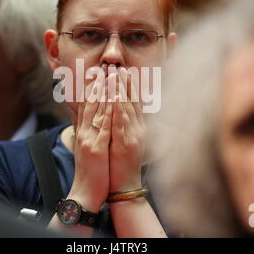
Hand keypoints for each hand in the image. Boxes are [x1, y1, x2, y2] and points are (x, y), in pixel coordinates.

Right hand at [67, 74, 112, 211]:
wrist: (85, 193)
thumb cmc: (90, 171)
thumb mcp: (87, 148)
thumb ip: (87, 131)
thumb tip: (89, 119)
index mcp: (82, 132)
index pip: (86, 105)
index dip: (91, 87)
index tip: (97, 72)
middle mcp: (84, 132)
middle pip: (90, 103)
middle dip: (97, 84)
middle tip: (104, 67)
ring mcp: (89, 139)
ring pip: (97, 110)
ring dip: (104, 91)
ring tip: (109, 75)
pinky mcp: (96, 148)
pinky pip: (103, 126)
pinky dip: (108, 111)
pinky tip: (114, 99)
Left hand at [109, 67, 145, 192]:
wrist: (124, 187)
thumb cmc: (122, 165)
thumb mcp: (126, 142)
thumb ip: (125, 127)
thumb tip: (120, 113)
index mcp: (138, 128)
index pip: (135, 103)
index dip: (130, 86)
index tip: (124, 71)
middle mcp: (138, 129)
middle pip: (132, 102)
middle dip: (124, 83)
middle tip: (118, 67)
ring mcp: (132, 136)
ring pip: (127, 109)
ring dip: (120, 91)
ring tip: (115, 75)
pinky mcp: (125, 144)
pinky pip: (121, 124)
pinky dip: (118, 110)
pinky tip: (114, 98)